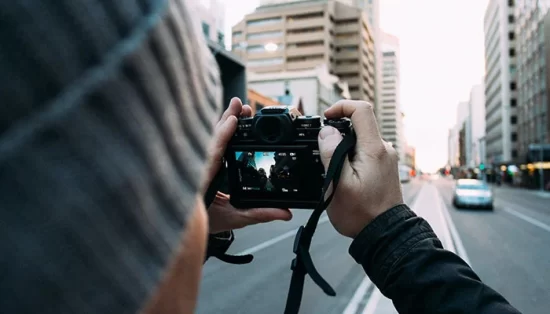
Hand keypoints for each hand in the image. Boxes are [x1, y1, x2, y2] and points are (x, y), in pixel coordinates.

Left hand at [204, 97, 291, 233]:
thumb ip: (260, 213)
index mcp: (201, 180)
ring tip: (238, 110)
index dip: (222, 135)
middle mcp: (197, 168)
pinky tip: (229, 123)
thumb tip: (285, 212)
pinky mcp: (200, 163)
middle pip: (210, 138)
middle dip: (226, 120)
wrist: (187, 229)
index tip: (232, 120)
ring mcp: (197, 164)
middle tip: (240, 106)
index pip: (212, 153)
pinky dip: (220, 132)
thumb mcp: (235, 219)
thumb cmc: (207, 224)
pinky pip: (209, 144)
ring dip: (224, 123)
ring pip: (208, 138)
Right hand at [317, 100, 403, 237]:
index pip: (362, 110)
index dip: (341, 107)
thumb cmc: (361, 214)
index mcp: (374, 149)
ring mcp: (385, 158)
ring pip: (360, 140)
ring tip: (335, 173)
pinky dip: (351, 158)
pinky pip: (364, 152)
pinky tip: (345, 178)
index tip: (326, 118)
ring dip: (343, 149)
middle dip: (338, 134)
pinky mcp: (383, 167)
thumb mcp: (338, 184)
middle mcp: (383, 149)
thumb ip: (332, 153)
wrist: (383, 234)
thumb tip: (327, 132)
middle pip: (359, 125)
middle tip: (324, 154)